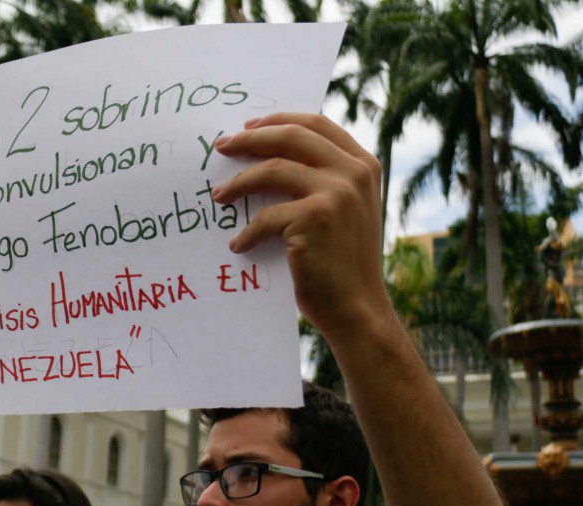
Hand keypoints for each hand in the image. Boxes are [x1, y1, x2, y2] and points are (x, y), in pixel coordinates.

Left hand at [211, 113, 387, 336]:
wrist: (357, 308)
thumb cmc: (344, 264)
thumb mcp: (348, 211)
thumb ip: (327, 180)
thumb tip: (272, 159)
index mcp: (364, 164)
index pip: (316, 124)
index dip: (278, 120)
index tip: (249, 127)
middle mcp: (353, 172)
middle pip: (291, 137)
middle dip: (250, 139)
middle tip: (222, 147)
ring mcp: (336, 193)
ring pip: (271, 170)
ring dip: (238, 183)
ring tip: (218, 196)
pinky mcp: (314, 218)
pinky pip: (266, 216)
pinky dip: (246, 232)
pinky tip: (238, 245)